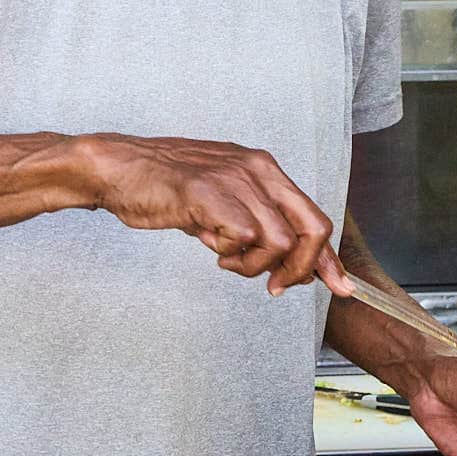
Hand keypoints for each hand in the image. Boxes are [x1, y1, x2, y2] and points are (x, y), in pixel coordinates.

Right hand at [84, 133, 350, 295]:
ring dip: (256, 265)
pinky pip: (244, 238)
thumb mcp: (221, 202)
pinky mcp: (208, 194)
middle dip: (302, 268)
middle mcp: (257, 169)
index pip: (313, 216)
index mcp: (264, 168)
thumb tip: (287, 264)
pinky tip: (211, 248)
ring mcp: (234, 179)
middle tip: (275, 285)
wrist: (117, 169)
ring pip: (279, 241)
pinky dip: (231, 255)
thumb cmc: (165, 187)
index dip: (329, 258)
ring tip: (227, 260)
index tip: (340, 287)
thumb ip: (254, 226)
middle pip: (311, 229)